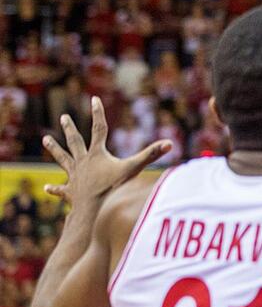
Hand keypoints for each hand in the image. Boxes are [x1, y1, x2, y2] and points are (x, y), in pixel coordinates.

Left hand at [42, 97, 171, 203]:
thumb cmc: (112, 187)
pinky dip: (54, 189)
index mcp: (97, 154)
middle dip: (70, 128)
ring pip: (62, 158)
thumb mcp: (133, 168)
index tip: (94, 99)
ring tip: (46, 139)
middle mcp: (82, 161)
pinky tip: (46, 188)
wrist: (91, 207)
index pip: (98, 129)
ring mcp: (74, 175)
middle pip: (75, 141)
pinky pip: (61, 189)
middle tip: (64, 117)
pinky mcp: (70, 191)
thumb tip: (169, 143)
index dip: (97, 113)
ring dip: (54, 148)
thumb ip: (151, 155)